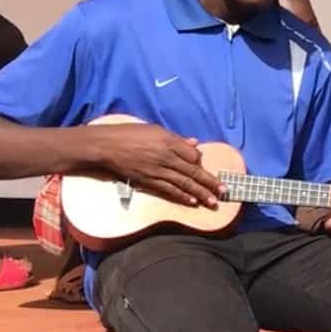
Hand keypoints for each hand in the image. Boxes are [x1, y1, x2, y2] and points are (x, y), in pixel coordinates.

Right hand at [91, 123, 225, 206]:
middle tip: (225, 191)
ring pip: (184, 184)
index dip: (201, 162)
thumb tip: (194, 143)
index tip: (208, 167)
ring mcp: (157, 171)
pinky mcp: (148, 181)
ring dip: (201, 193)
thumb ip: (176, 138)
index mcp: (168, 141)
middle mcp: (166, 157)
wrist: (105, 146)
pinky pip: (169, 190)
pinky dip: (182, 196)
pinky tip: (193, 202)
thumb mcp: (154, 129)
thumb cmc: (128, 134)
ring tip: (213, 201)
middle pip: (193, 171)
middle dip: (210, 182)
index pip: (193, 154)